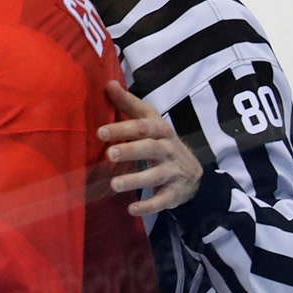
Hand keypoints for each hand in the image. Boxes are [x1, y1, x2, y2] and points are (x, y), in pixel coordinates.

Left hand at [98, 80, 201, 215]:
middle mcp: (168, 149)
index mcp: (160, 129)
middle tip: (109, 154)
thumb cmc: (160, 140)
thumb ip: (128, 104)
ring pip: (156, 175)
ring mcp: (174, 172)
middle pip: (150, 148)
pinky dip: (149, 206)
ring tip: (114, 185)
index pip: (142, 127)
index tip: (100, 132)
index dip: (122, 128)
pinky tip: (132, 209)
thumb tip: (107, 82)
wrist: (192, 170)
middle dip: (130, 151)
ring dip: (135, 180)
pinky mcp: (175, 193)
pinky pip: (163, 200)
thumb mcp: (149, 120)